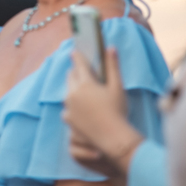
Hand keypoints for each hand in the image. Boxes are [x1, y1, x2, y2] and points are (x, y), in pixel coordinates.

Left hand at [64, 49, 139, 176]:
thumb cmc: (117, 111)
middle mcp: (73, 93)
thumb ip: (112, 66)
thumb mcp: (117, 87)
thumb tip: (110, 47)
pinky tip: (82, 108)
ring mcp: (68, 106)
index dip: (78, 56)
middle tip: (82, 71)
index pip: (79, 64)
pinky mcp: (67, 118)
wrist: (112, 138)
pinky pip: (68, 107)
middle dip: (76, 72)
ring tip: (84, 91)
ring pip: (68, 92)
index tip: (75, 51)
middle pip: (70, 76)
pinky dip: (73, 105)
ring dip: (74, 89)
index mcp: (85, 83)